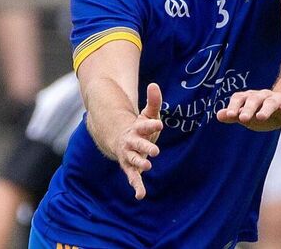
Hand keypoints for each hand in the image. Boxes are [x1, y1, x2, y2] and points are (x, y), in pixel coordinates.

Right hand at [116, 82, 162, 199]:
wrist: (122, 139)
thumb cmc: (140, 127)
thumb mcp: (148, 113)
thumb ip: (153, 101)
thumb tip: (154, 85)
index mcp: (137, 128)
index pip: (145, 125)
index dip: (151, 124)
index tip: (159, 123)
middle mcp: (132, 142)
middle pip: (138, 144)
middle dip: (146, 147)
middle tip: (155, 151)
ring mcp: (130, 155)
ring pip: (133, 160)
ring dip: (140, 164)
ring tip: (148, 167)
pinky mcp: (131, 167)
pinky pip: (133, 177)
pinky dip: (137, 186)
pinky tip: (140, 196)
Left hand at [216, 90, 280, 131]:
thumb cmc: (263, 112)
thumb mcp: (248, 115)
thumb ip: (234, 116)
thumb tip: (219, 115)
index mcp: (251, 98)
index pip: (240, 98)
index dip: (234, 106)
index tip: (231, 116)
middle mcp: (265, 96)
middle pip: (255, 99)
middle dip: (249, 108)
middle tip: (243, 118)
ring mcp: (280, 100)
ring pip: (272, 102)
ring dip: (266, 109)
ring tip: (261, 117)